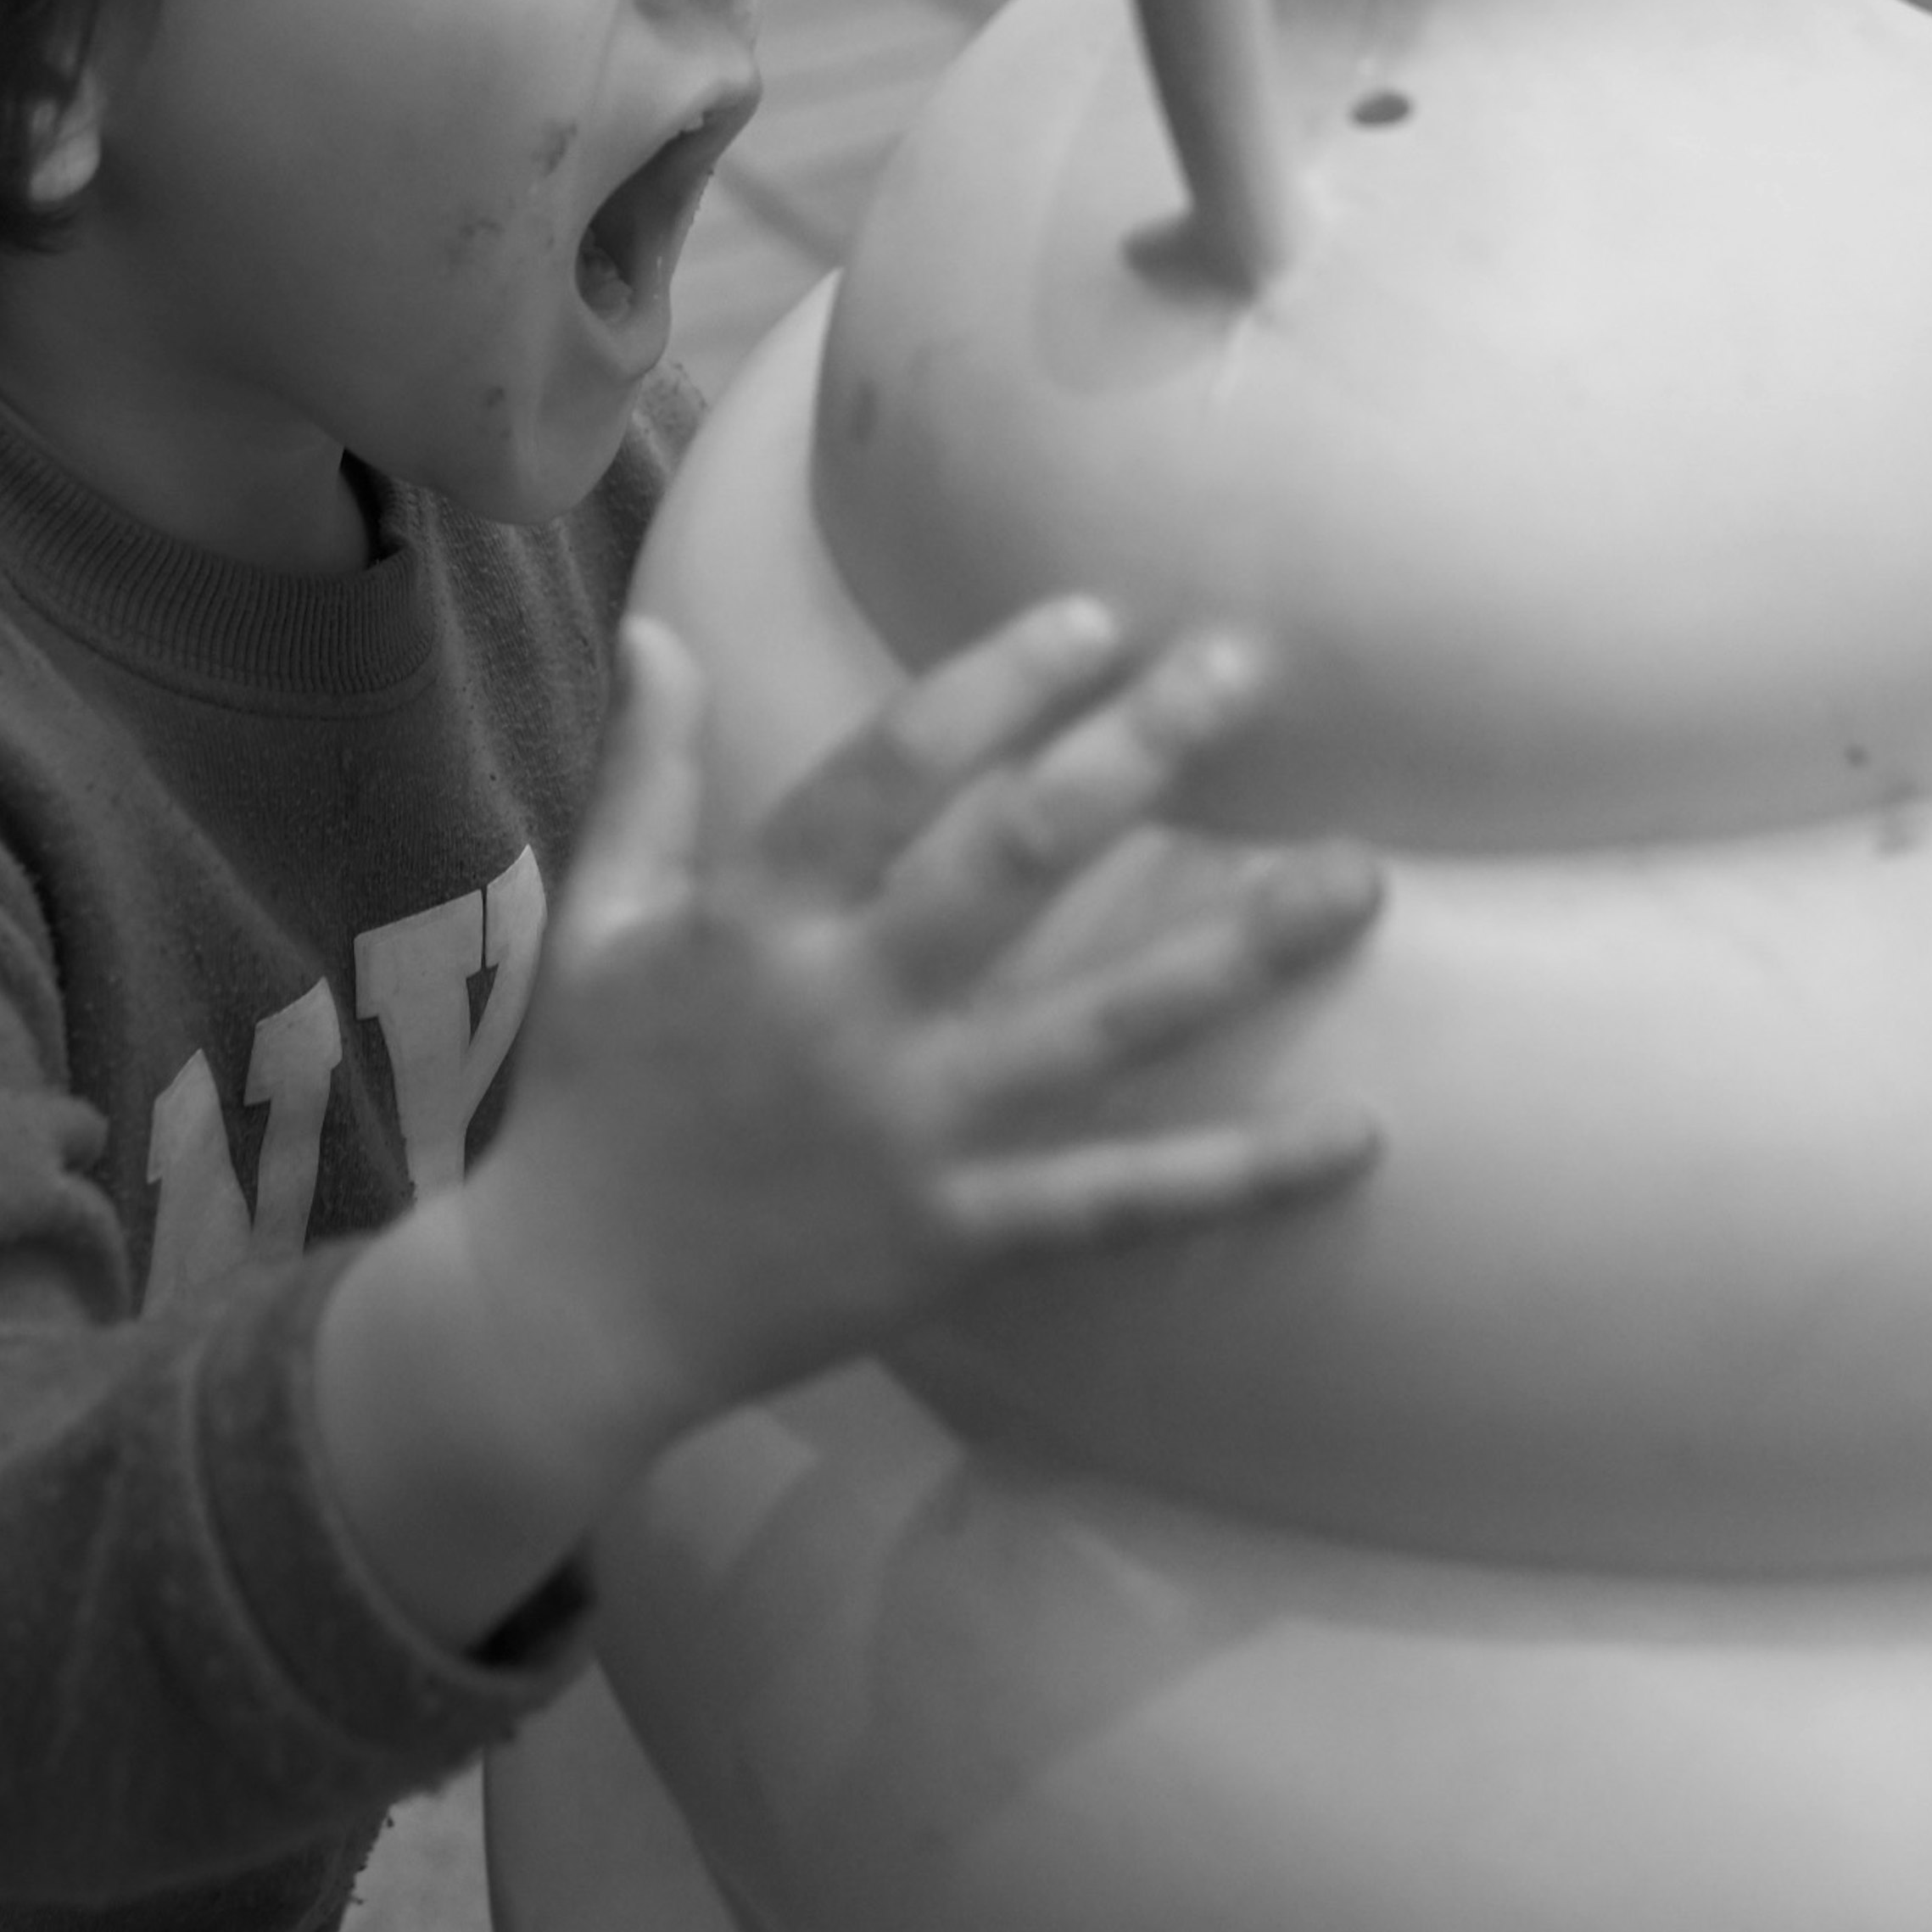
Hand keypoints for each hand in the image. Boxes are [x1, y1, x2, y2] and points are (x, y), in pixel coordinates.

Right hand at [455, 597, 1382, 1476]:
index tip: (1094, 616)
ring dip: (1239, 949)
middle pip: (1013, 862)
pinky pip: (1120, 1204)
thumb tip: (656, 627)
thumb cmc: (590, 1101)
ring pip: (1104, 1026)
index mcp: (758, 921)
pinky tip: (1358, 1135)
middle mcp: (849, 1011)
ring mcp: (915, 1130)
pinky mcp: (958, 1239)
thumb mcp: (600, 920)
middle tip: (1246, 665)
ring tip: (1360, 877)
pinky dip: (1240, 1176)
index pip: (889, 771)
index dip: (992, 685)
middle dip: (1136, 755)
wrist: (571, 1315)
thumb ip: (646, 773)